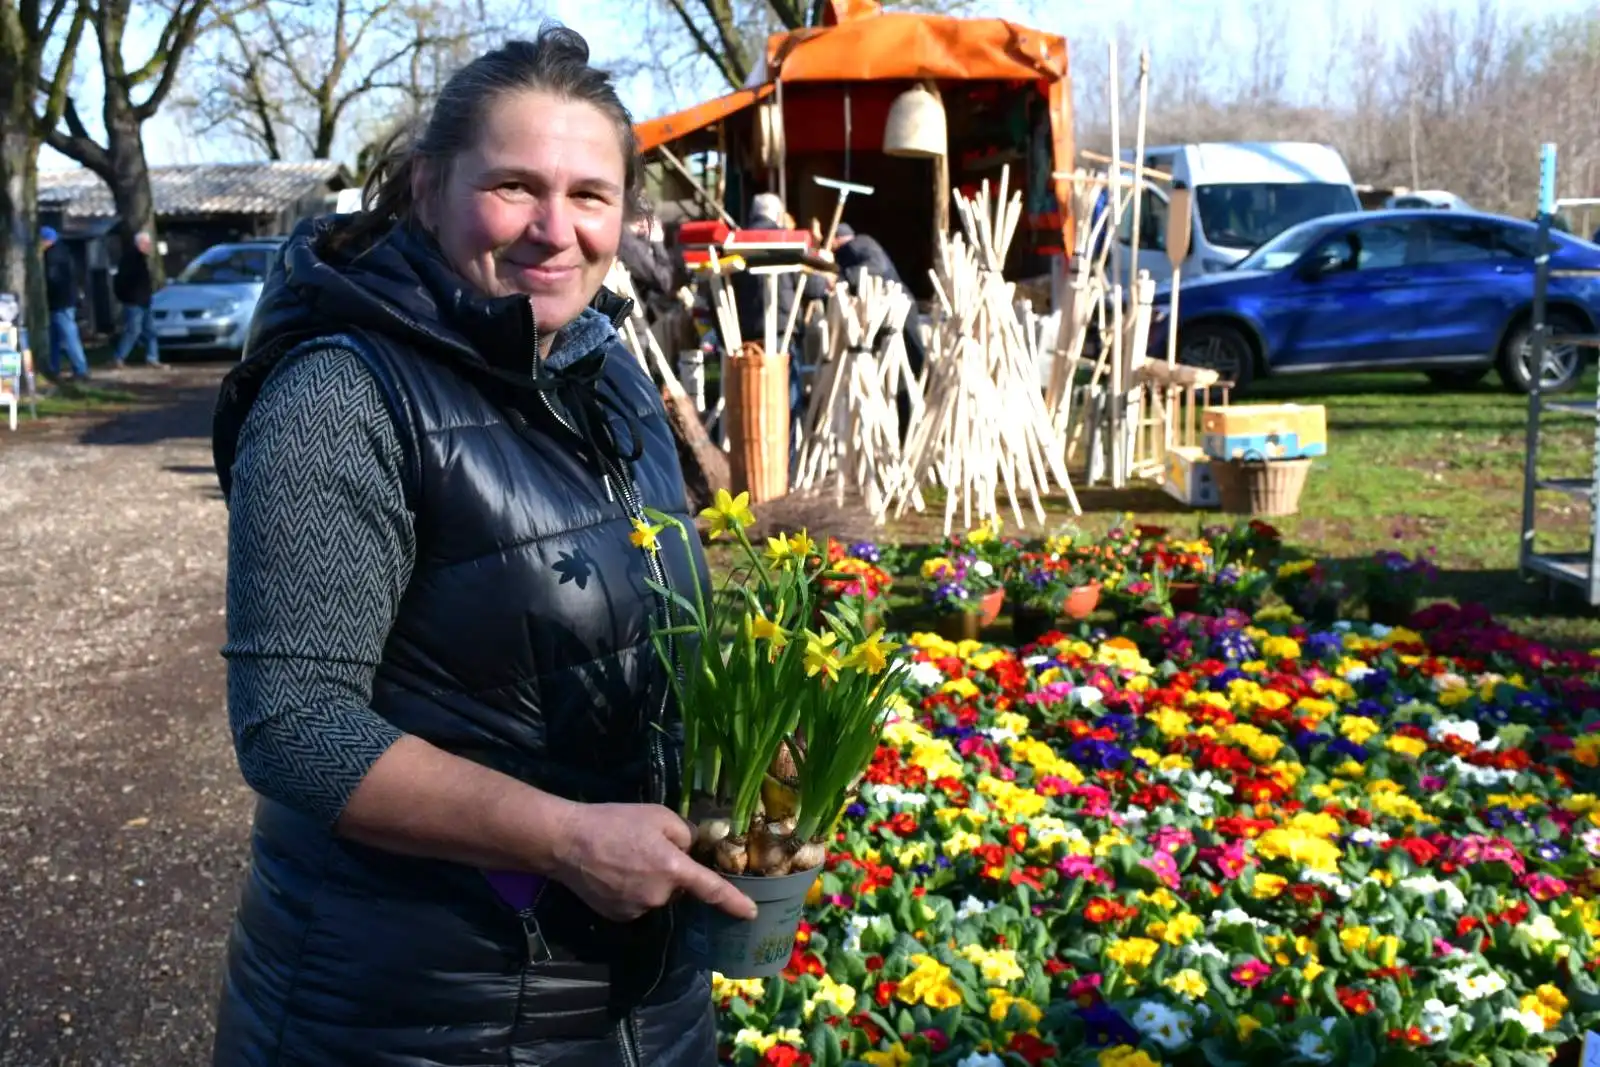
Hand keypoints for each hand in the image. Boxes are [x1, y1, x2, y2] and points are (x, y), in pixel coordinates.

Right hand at [550, 803, 756, 922]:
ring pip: (656, 895)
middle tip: (646, 848)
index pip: (712, 890)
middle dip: (670, 871)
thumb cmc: (615, 822)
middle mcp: (659, 896)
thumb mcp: (658, 815)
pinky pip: (636, 903)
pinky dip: (631, 890)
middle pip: (677, 887)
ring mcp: (637, 910)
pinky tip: (613, 873)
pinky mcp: (618, 917)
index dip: (734, 903)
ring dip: (649, 881)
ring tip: (623, 858)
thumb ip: (684, 833)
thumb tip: (691, 849)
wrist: (567, 842)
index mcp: (674, 869)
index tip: (751, 914)